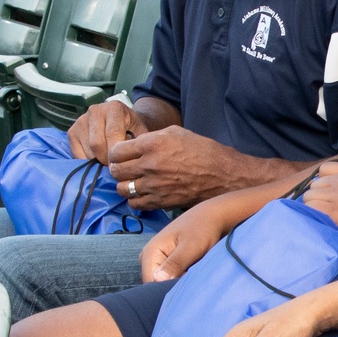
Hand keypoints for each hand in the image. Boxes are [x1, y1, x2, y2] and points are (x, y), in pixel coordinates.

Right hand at [66, 98, 148, 161]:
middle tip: (114, 168)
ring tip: (107, 163)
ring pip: (87, 150)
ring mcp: (81, 120)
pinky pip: (76, 153)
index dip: (115, 154)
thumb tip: (127, 162)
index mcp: (114, 108)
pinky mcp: (72, 131)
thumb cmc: (133, 129)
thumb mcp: (141, 133)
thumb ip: (136, 145)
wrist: (122, 120)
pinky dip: (87, 162)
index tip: (119, 167)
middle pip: (97, 144)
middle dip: (106, 160)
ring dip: (97, 162)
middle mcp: (95, 110)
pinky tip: (97, 161)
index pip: (112, 134)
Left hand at [105, 124, 239, 208]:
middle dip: (118, 169)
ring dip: (125, 185)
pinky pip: (135, 204)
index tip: (121, 155)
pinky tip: (143, 193)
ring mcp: (154, 185)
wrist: (221, 174)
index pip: (116, 151)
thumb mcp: (175, 132)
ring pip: (122, 189)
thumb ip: (151, 137)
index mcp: (152, 144)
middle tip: (126, 168)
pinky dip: (136, 199)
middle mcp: (149, 165)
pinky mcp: (160, 202)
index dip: (117, 153)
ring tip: (134, 182)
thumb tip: (134, 144)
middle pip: (116, 171)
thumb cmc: (201, 151)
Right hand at [139, 202, 226, 281]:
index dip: (168, 288)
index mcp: (150, 252)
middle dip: (175, 284)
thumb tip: (157, 280)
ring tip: (194, 268)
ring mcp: (157, 260)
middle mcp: (149, 257)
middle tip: (193, 274)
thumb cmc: (203, 228)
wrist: (212, 217)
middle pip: (157, 284)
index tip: (186, 281)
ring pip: (166, 281)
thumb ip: (175, 263)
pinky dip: (183, 276)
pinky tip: (193, 268)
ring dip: (180, 280)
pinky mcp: (166, 262)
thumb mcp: (191, 246)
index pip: (151, 283)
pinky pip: (172, 277)